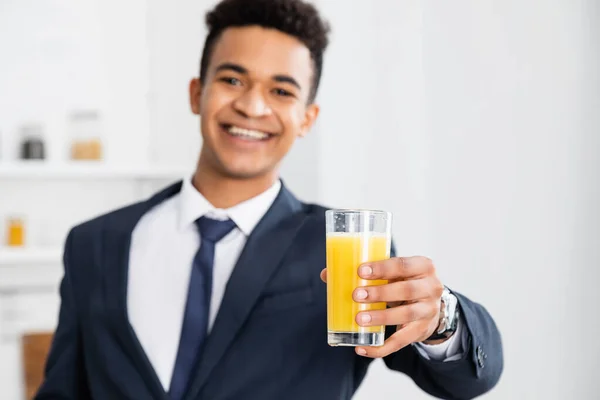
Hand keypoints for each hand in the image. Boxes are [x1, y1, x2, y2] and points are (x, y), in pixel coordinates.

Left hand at [320, 256, 443, 357]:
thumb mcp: (393, 272)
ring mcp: (428, 310)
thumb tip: (326, 274)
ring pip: (406, 315)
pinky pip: (401, 342)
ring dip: (381, 318)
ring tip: (359, 319)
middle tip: (356, 295)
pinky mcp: (421, 331)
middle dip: (380, 293)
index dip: (382, 268)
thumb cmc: (404, 282)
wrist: (429, 304)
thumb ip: (366, 272)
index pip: (403, 265)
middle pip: (406, 290)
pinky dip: (381, 347)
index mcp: (423, 266)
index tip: (361, 271)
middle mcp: (431, 287)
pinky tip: (362, 348)